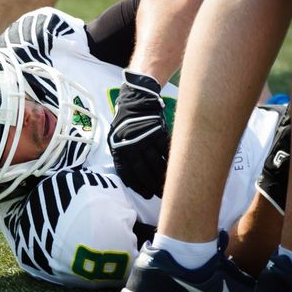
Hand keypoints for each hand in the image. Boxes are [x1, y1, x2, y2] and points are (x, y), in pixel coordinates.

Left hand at [107, 71, 168, 198]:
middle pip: (142, 170)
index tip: (147, 194)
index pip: (127, 172)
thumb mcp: (117, 136)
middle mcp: (129, 144)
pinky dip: (169, 161)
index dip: (138, 185)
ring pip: (155, 162)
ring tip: (168, 186)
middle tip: (160, 195)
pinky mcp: (156, 131)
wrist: (136, 97)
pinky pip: (164, 151)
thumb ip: (123, 154)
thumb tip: (133, 177)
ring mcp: (143, 138)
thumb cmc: (126, 120)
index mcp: (118, 147)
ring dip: (162, 176)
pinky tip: (173, 169)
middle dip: (151, 184)